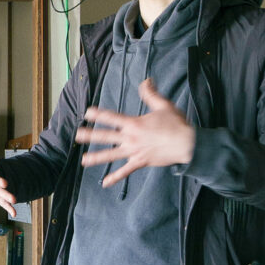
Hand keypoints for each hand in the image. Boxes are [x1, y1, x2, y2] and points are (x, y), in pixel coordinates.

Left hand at [74, 78, 194, 185]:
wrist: (186, 144)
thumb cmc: (176, 124)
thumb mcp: (163, 105)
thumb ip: (151, 94)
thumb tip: (146, 80)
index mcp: (134, 124)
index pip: (112, 118)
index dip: (99, 115)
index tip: (87, 113)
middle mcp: (131, 138)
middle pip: (106, 136)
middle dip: (90, 135)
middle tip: (77, 135)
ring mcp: (134, 151)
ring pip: (111, 155)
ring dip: (96, 157)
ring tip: (83, 160)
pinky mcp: (140, 162)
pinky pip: (125, 171)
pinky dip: (115, 177)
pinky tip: (105, 183)